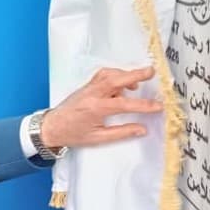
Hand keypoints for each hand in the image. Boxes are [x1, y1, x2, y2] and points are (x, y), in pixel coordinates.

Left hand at [41, 67, 161, 148]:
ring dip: (125, 74)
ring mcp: (88, 88)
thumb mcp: (98, 138)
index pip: (124, 104)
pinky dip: (115, 75)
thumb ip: (121, 133)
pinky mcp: (87, 86)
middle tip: (151, 71)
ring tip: (139, 80)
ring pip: (108, 74)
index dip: (143, 105)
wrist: (52, 127)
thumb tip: (141, 130)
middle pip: (115, 79)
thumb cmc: (72, 134)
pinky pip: (102, 75)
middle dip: (134, 74)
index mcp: (95, 109)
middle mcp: (92, 94)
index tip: (157, 106)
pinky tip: (122, 83)